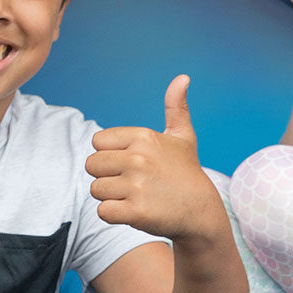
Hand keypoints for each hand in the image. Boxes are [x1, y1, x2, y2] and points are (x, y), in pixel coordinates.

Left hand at [86, 75, 226, 241]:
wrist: (200, 212)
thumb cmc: (186, 172)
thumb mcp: (183, 137)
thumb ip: (176, 107)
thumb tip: (182, 77)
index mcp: (143, 137)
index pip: (97, 142)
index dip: (109, 154)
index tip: (130, 163)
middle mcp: (138, 158)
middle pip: (91, 165)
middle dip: (106, 176)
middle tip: (130, 183)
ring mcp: (136, 185)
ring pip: (96, 189)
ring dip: (110, 197)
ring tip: (134, 197)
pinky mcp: (135, 212)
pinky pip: (103, 211)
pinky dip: (114, 215)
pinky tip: (134, 211)